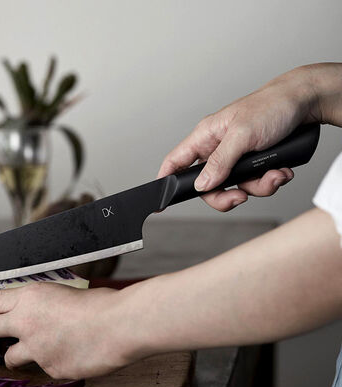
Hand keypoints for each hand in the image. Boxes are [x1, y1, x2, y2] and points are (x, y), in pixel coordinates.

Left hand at [0, 283, 130, 378]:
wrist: (118, 326)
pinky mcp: (50, 369)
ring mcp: (36, 349)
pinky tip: (72, 353)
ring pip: (13, 356)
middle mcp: (26, 323)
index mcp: (31, 298)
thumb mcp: (67, 294)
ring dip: (17, 354)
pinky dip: (54, 361)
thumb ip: (47, 306)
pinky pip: (46, 367)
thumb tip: (44, 315)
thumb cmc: (101, 303)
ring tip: (30, 350)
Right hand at [158, 66, 320, 210]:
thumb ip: (220, 161)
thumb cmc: (272, 106)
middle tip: (241, 196)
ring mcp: (235, 158)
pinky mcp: (253, 163)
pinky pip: (254, 184)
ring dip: (258, 186)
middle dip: (226, 195)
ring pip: (235, 187)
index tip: (162, 202)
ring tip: (274, 174)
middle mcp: (217, 149)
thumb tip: (202, 185)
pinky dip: (269, 181)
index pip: (176, 161)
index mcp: (206, 136)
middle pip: (207, 186)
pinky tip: (280, 170)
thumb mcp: (242, 134)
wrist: (307, 102)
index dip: (166, 181)